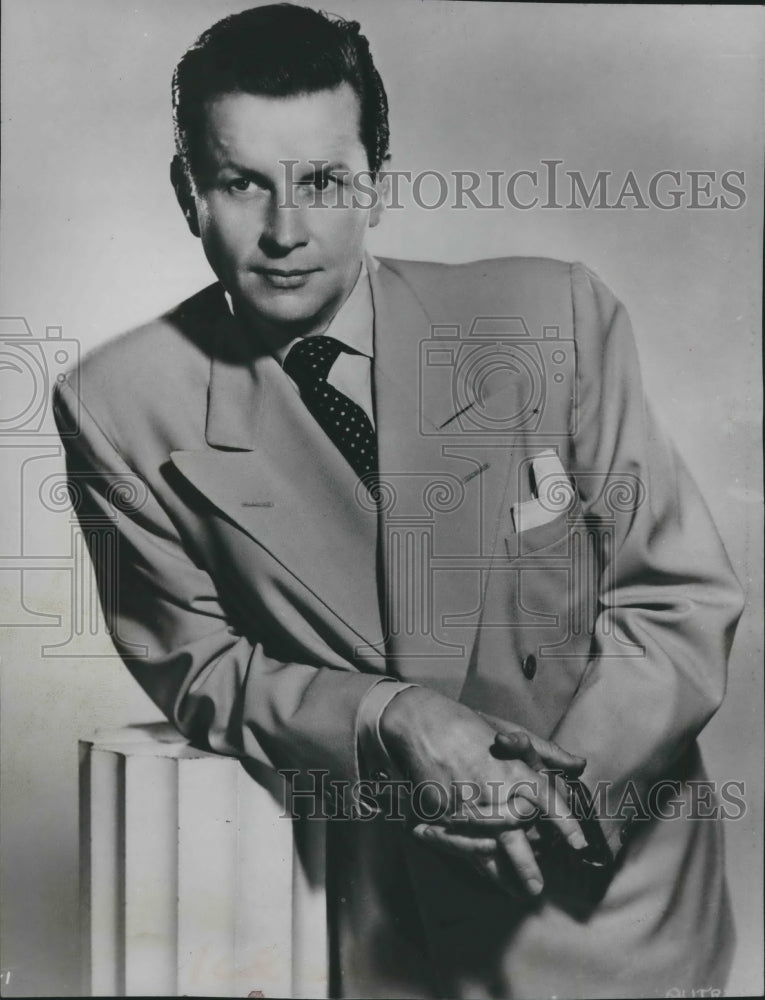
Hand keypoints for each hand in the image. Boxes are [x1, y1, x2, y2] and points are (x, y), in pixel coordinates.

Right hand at [379, 687, 586, 893]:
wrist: (423, 723)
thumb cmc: (469, 725)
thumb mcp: (512, 730)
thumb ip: (547, 752)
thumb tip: (579, 765)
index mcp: (514, 769)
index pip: (548, 801)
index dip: (566, 825)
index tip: (579, 847)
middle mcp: (494, 790)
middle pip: (516, 838)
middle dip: (527, 867)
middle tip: (537, 889)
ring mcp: (467, 804)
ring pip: (488, 849)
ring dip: (502, 874)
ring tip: (516, 892)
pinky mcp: (443, 813)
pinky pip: (461, 843)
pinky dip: (473, 861)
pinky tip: (484, 872)